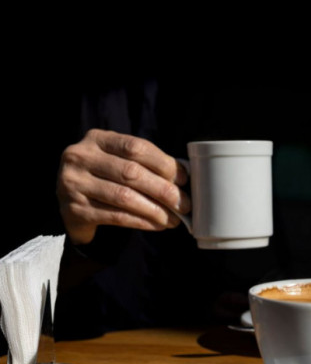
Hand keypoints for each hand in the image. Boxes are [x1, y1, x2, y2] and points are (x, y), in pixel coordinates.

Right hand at [57, 129, 190, 244]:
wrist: (73, 205)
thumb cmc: (106, 179)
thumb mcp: (120, 162)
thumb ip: (145, 164)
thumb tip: (184, 178)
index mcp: (97, 139)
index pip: (136, 147)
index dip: (164, 163)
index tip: (184, 179)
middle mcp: (80, 157)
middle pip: (132, 173)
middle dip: (164, 190)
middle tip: (184, 204)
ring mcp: (73, 183)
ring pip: (124, 197)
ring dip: (155, 210)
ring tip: (174, 218)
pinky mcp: (74, 209)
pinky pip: (116, 216)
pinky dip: (142, 221)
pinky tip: (157, 224)